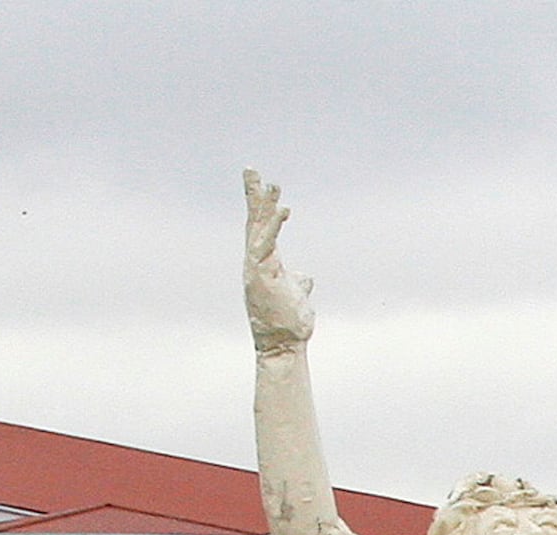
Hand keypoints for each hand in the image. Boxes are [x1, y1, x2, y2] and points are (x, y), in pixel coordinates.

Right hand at [244, 169, 314, 352]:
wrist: (283, 345)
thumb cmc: (289, 322)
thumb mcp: (298, 294)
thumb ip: (299, 281)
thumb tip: (306, 277)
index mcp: (265, 262)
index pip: (261, 227)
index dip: (261, 205)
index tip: (262, 182)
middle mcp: (256, 262)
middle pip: (253, 221)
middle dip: (253, 194)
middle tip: (250, 168)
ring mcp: (255, 268)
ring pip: (258, 230)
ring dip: (265, 206)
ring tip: (272, 184)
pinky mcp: (260, 276)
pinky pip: (266, 245)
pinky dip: (274, 226)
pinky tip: (282, 210)